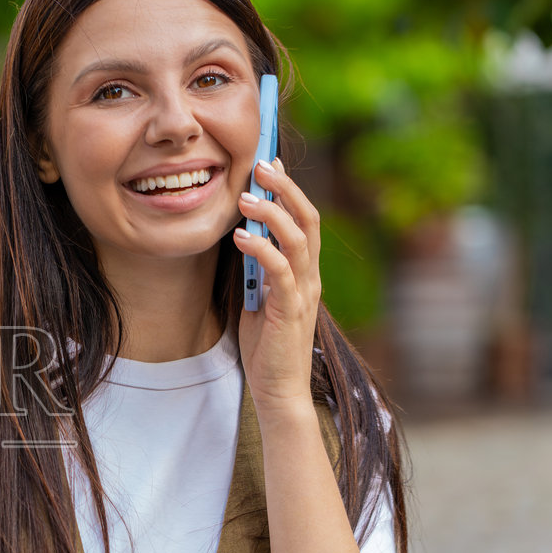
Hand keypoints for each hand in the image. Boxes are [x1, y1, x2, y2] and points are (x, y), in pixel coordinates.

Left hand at [232, 157, 321, 414]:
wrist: (278, 390)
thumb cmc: (266, 346)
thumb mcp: (258, 297)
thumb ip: (255, 268)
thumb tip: (240, 235)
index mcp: (304, 271)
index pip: (304, 219)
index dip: (290, 189)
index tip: (271, 162)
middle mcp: (310, 276)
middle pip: (308, 219)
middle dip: (286, 188)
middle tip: (262, 164)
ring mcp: (304, 293)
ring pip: (298, 239)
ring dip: (271, 213)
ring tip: (245, 196)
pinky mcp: (291, 311)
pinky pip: (279, 271)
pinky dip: (261, 249)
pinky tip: (240, 237)